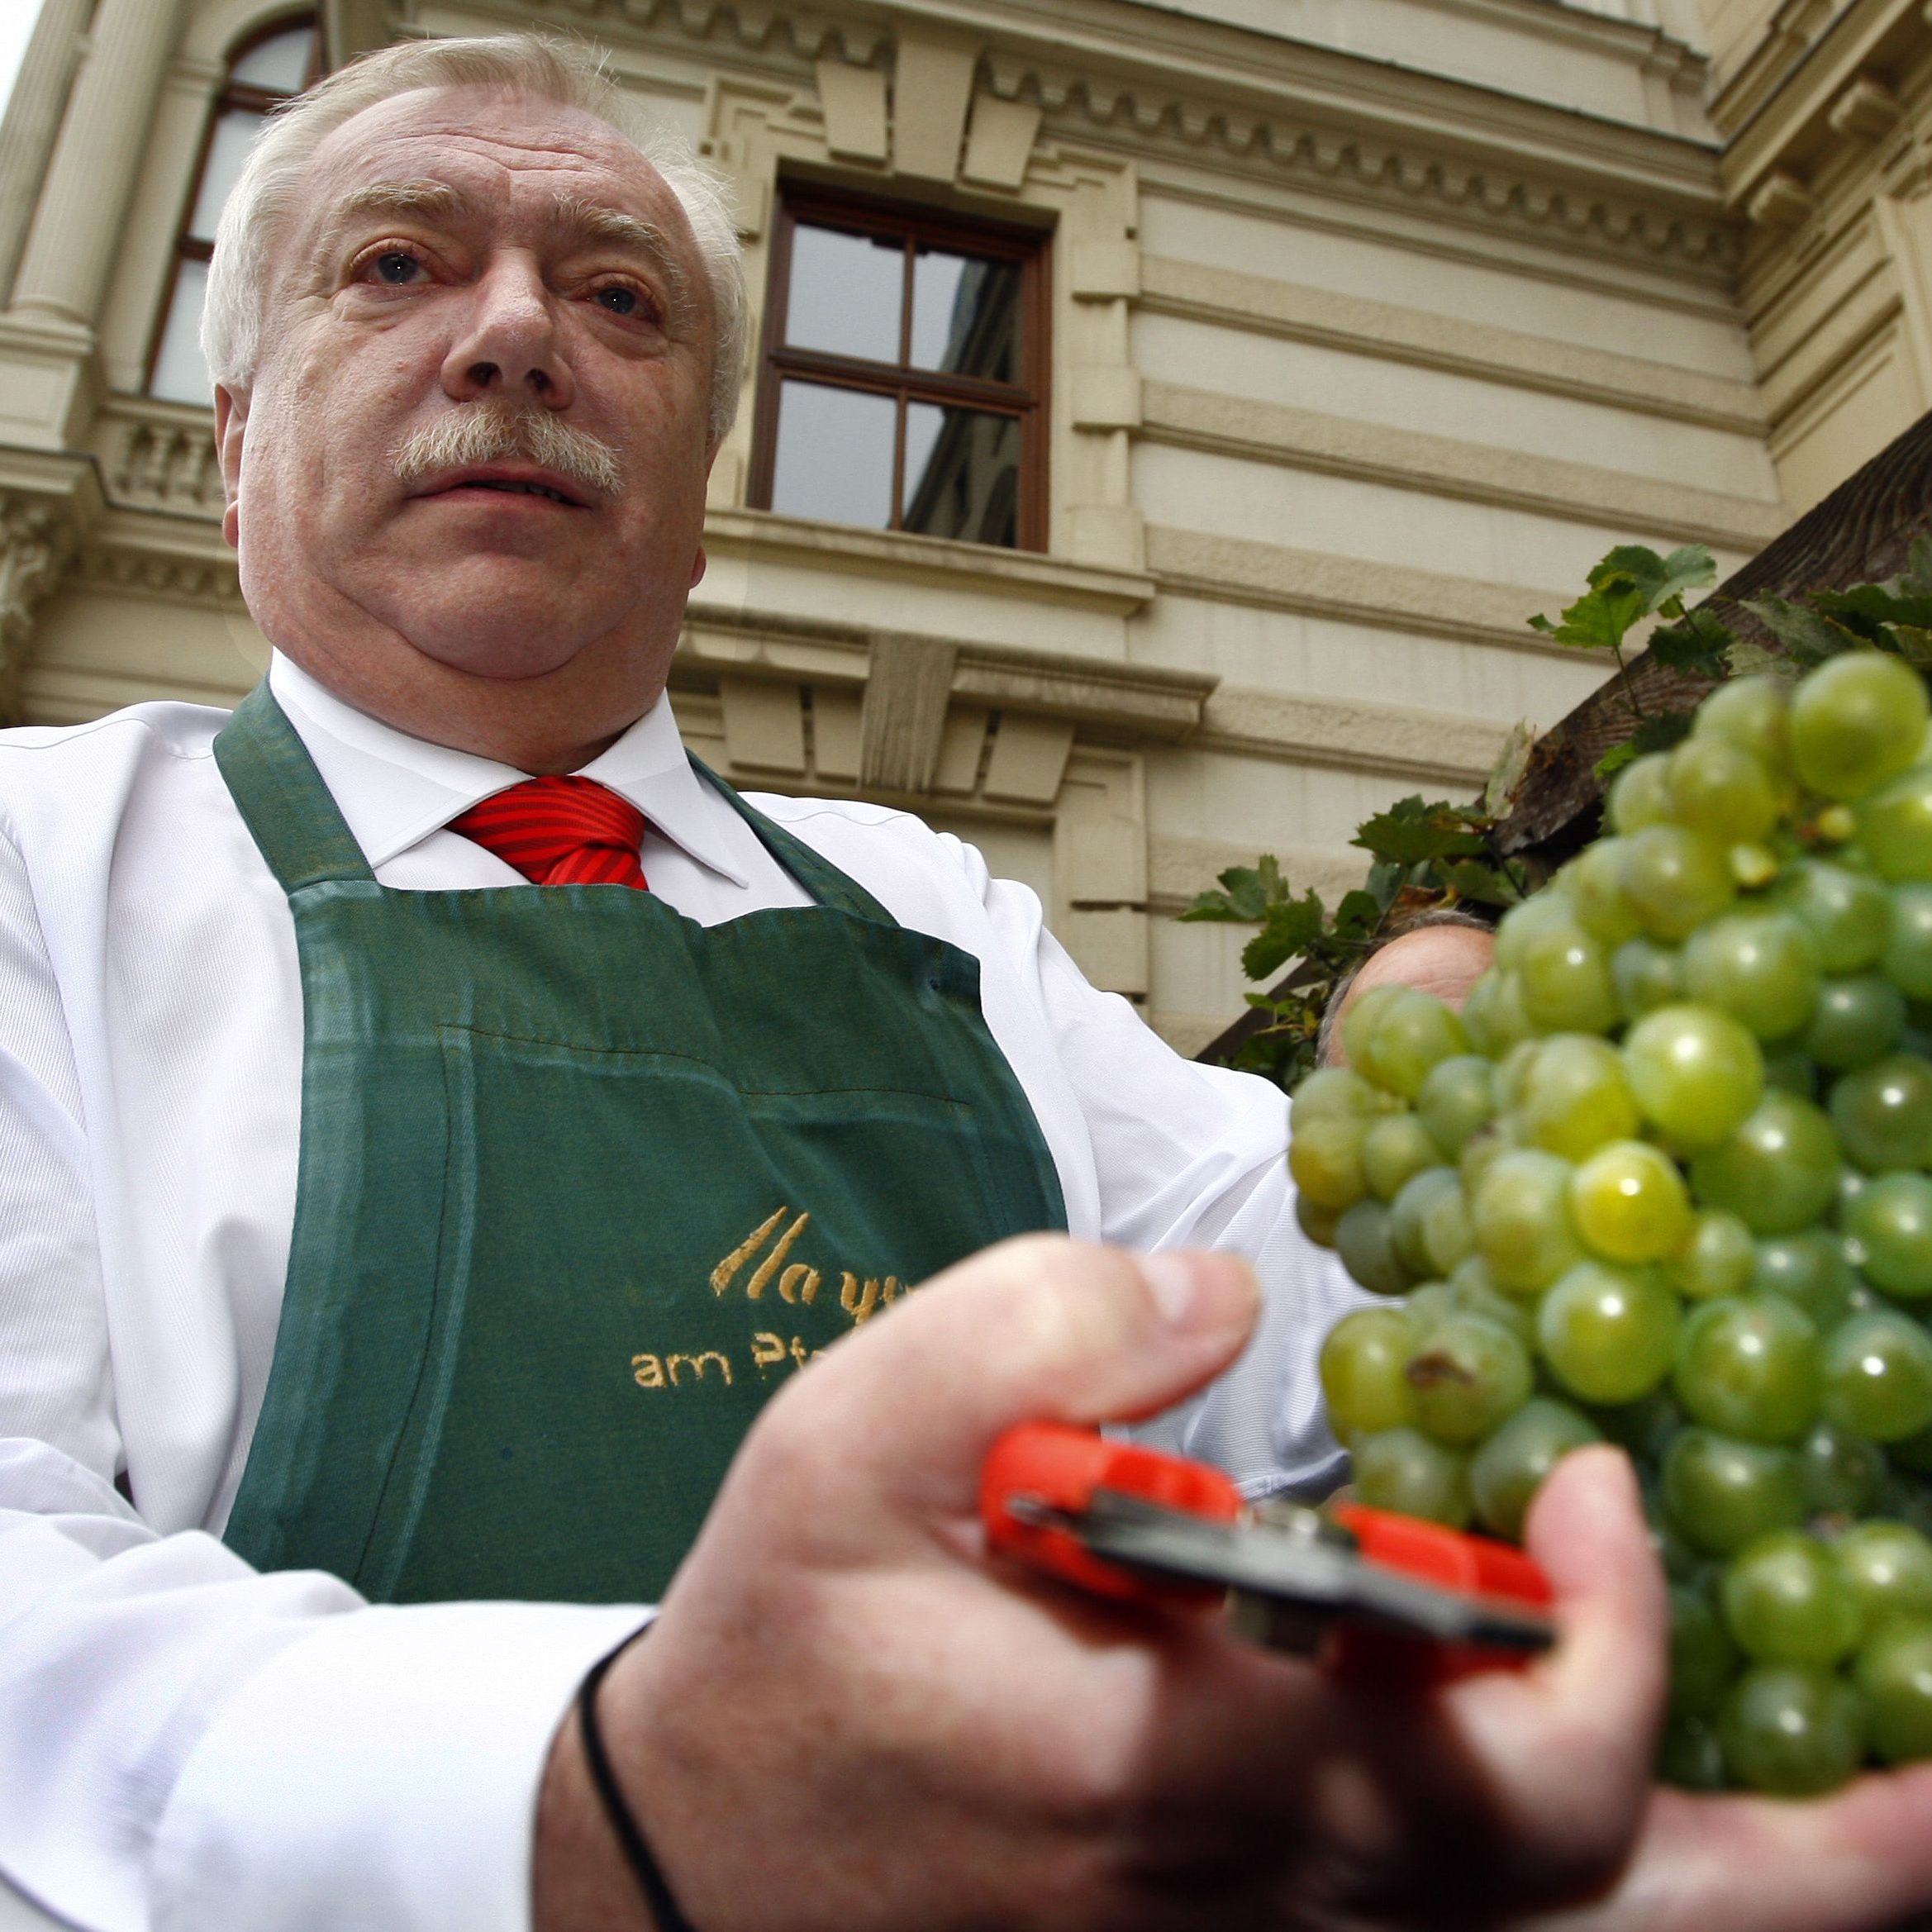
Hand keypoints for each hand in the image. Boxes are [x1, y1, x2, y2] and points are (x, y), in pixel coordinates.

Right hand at [533, 1235, 1931, 1930]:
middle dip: (1813, 1855)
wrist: (708, 1867)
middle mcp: (1268, 1900)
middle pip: (1600, 1919)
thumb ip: (1027, 1335)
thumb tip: (1230, 1309)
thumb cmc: (792, 1656)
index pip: (1491, 1766)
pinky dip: (1607, 1881)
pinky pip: (1479, 1931)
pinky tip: (1663, 1816)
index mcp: (1189, 1775)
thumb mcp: (842, 1450)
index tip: (1599, 1478)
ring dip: (1745, 1885)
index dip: (1602, 1627)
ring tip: (1892, 1813)